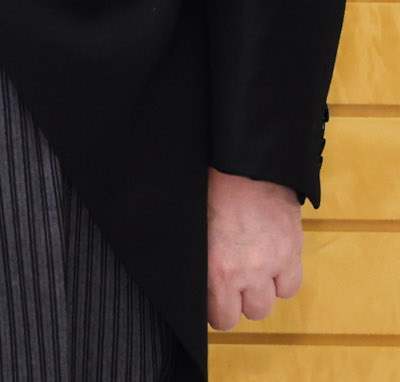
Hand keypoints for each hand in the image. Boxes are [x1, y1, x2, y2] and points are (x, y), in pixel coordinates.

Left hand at [208, 168, 303, 328]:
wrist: (243, 166)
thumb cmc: (209, 191)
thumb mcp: (193, 230)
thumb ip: (198, 261)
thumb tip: (195, 279)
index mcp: (216, 269)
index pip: (222, 318)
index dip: (217, 311)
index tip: (214, 301)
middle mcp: (247, 273)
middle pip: (250, 313)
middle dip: (239, 302)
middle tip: (231, 284)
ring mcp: (273, 264)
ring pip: (271, 303)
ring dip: (261, 292)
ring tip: (250, 271)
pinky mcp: (292, 252)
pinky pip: (291, 285)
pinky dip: (282, 280)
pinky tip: (270, 264)